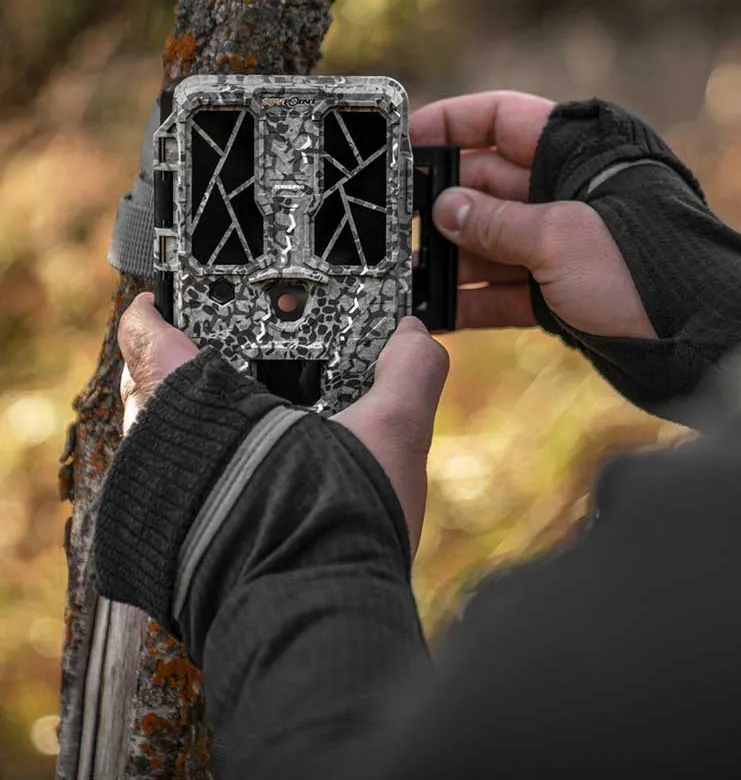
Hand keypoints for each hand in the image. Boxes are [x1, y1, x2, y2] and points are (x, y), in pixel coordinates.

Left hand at [118, 294, 448, 554]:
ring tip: (256, 414)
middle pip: (157, 392)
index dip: (160, 310)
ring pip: (172, 444)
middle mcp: (169, 456)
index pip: (151, 337)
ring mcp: (169, 505)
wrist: (318, 614)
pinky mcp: (181, 547)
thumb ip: (408, 371)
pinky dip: (218, 470)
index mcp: (201, 409)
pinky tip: (264, 472)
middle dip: (189, 369)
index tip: (170, 297)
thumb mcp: (391, 430)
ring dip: (206, 425)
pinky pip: (187, 489)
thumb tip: (416, 336)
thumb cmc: (337, 524)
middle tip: (231, 354)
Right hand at [410, 91, 655, 339]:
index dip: (452, 123)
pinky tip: (436, 312)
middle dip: (442, 204)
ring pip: (491, 242)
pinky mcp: (561, 292)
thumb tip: (444, 208)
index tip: (405, 139)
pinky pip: (506, 290)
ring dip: (451, 260)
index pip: (502, 119)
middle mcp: (564, 195)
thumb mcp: (560, 238)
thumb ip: (496, 223)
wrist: (700, 339)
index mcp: (574, 157)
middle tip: (392, 221)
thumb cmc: (642, 270)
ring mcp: (562, 245)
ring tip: (405, 274)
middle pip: (486, 185)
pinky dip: (474, 302)